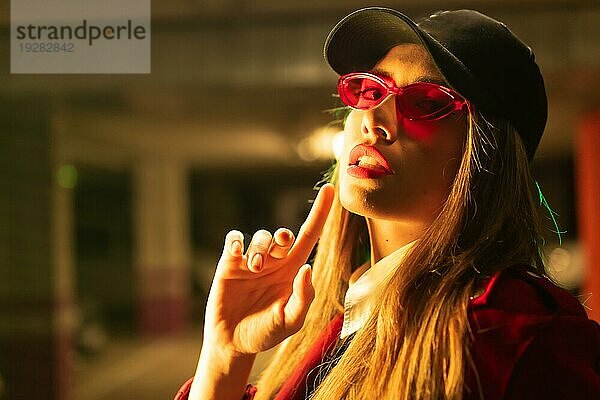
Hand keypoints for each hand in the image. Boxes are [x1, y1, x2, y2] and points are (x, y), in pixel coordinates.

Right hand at [202, 184, 334, 355]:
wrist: (233, 343)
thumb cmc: (265, 333)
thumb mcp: (290, 322)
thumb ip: (303, 298)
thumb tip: (308, 268)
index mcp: (292, 271)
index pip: (309, 236)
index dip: (320, 214)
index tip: (331, 190)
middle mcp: (274, 262)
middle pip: (283, 235)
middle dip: (284, 236)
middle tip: (283, 243)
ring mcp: (251, 261)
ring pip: (260, 236)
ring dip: (260, 247)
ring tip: (254, 267)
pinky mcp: (229, 264)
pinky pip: (235, 240)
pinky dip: (237, 241)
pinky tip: (238, 253)